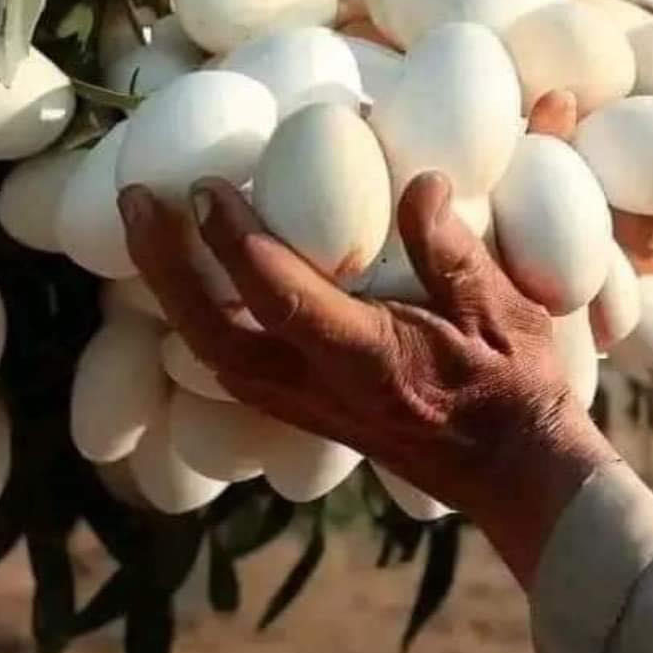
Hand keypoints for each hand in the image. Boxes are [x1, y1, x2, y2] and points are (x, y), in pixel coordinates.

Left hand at [117, 155, 614, 586]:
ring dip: (172, 291)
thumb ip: (454, 250)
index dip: (236, 242)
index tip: (206, 187)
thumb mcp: (504, 312)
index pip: (282, 300)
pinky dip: (200, 318)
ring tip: (152, 230)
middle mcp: (322, 391)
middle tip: (137, 199)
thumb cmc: (515, 387)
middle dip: (165, 266)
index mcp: (370, 361)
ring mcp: (309, 407)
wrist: (513, 469)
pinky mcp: (309, 411)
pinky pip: (232, 365)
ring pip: (212, 354)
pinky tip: (197, 284)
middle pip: (214, 335)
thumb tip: (422, 183)